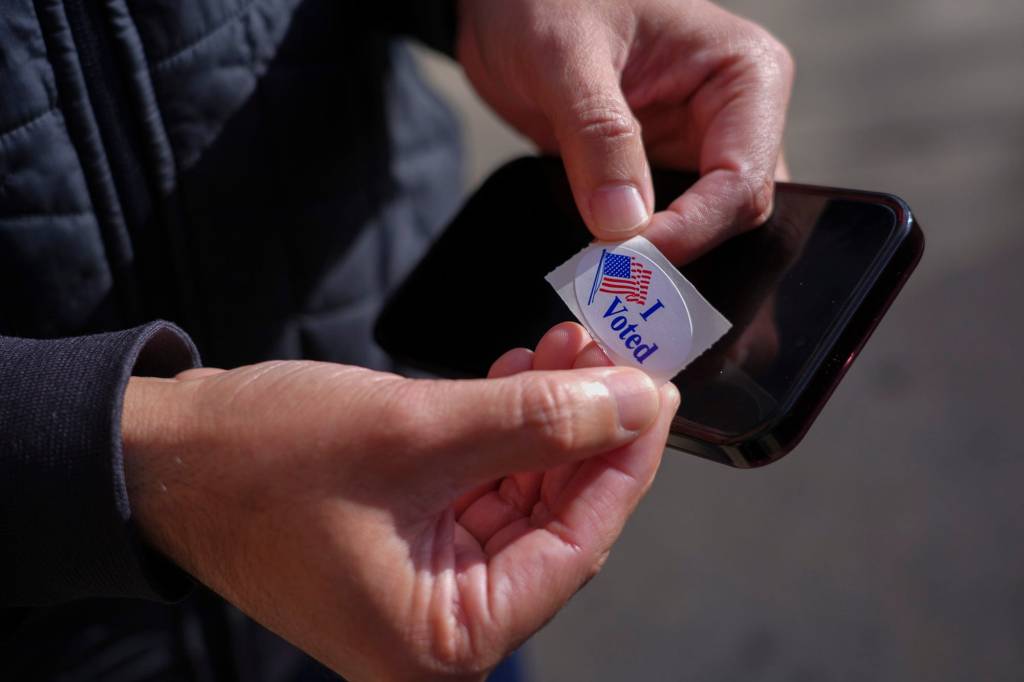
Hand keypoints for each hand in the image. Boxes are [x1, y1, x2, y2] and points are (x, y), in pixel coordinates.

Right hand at [122, 324, 677, 679]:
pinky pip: (480, 483)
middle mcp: (439, 624)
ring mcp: (424, 580)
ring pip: (522, 493)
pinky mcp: (408, 536)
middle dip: (586, 429)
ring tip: (569, 342)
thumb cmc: (262, 459)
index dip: (624, 462)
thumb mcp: (413, 431)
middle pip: (553, 519)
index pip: (574, 549)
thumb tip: (634, 401)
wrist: (163, 453)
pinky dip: (505, 426)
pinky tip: (524, 369)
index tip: (657, 391)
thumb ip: (534, 420)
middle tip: (614, 351)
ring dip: (548, 416)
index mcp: (440, 638)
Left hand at [458, 0, 793, 261]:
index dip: (690, 231)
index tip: (629, 262)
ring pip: (703, 233)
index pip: (741, 179)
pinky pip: (662, 229)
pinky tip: (606, 274)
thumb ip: (598, 135)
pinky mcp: (657, 173)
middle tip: (621, 291)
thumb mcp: (564, 56)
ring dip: (660, 266)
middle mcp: (734, 117)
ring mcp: (697, 149)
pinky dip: (636, 256)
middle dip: (680, 257)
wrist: (503, 3)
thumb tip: (623, 226)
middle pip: (733, 215)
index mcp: (742, 73)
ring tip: (613, 292)